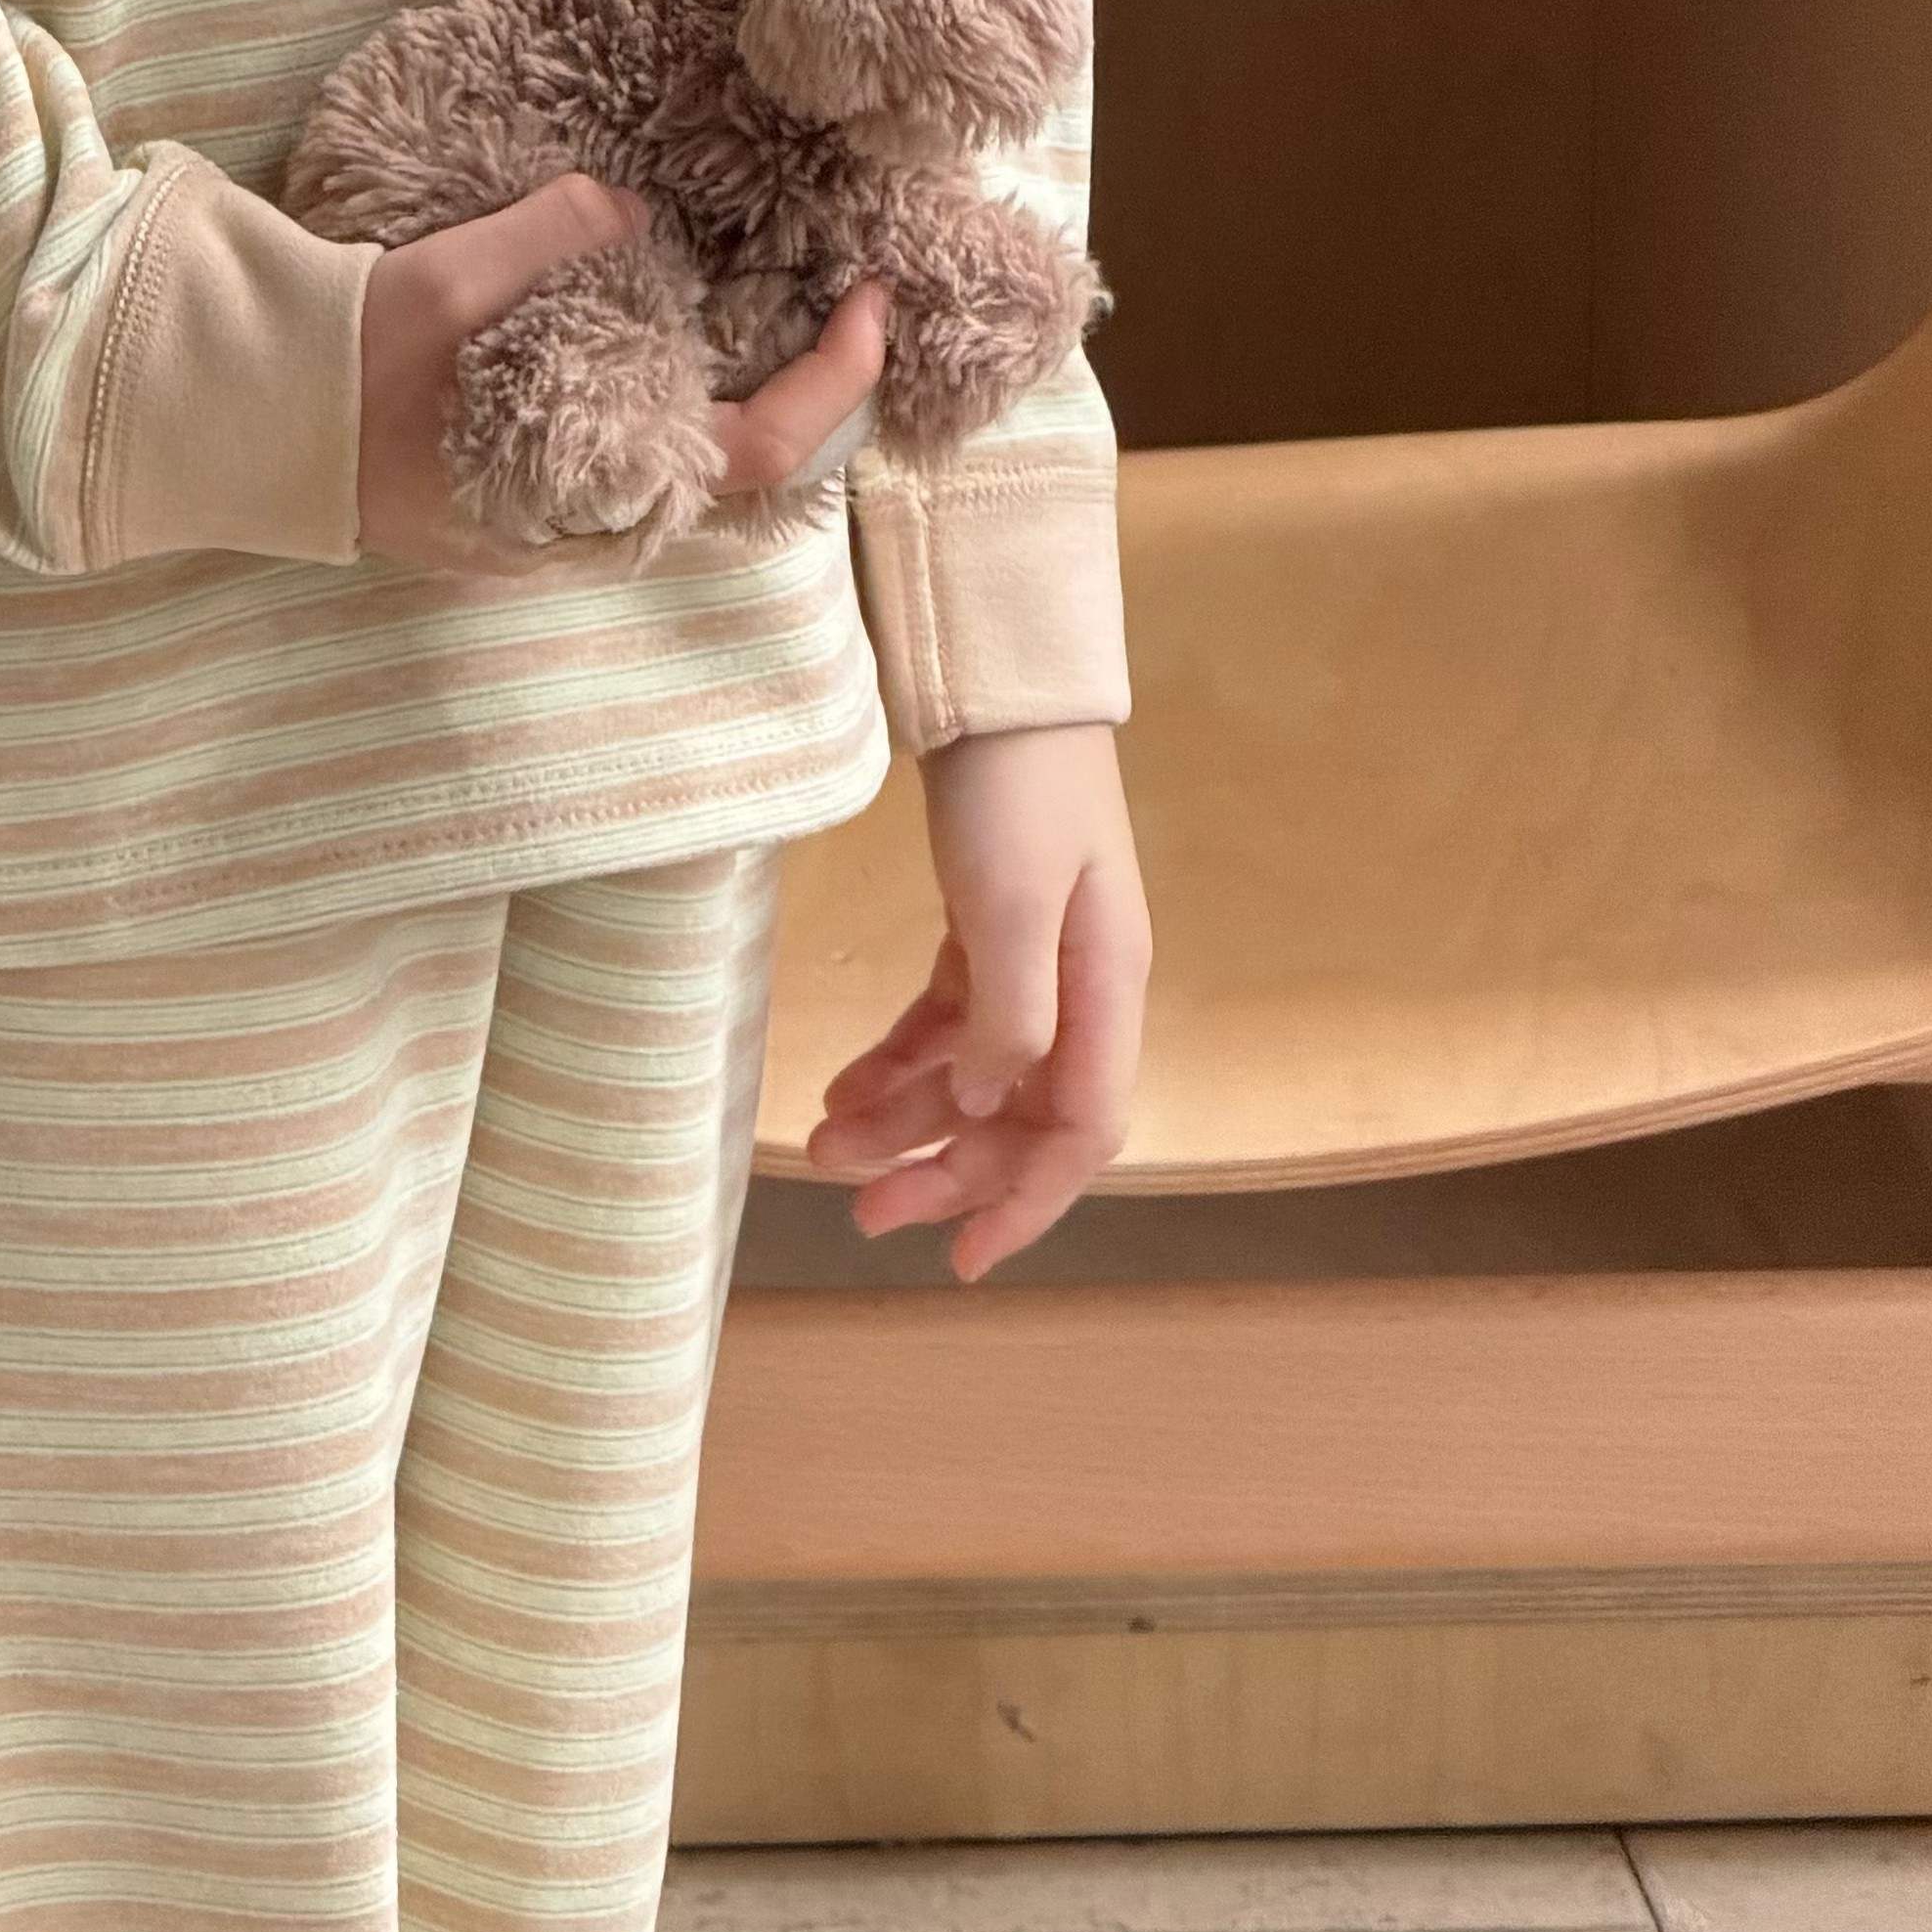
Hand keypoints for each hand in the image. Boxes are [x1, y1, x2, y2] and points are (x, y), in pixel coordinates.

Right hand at [359, 178, 889, 574]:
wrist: (248, 425)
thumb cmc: (348, 361)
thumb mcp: (452, 274)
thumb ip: (554, 232)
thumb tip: (632, 212)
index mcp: (594, 482)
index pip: (762, 450)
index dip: (836, 381)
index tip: (873, 302)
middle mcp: (588, 535)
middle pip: (744, 485)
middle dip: (806, 398)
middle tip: (834, 309)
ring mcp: (550, 540)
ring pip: (689, 487)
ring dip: (742, 411)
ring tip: (764, 322)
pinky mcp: (513, 525)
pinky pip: (632, 481)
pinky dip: (673, 421)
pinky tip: (663, 360)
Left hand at [803, 722, 1148, 1281]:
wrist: (997, 674)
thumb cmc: (1015, 786)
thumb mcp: (1009, 904)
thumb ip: (1010, 1017)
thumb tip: (986, 1105)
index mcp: (1107, 988)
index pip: (1080, 1130)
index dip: (1025, 1202)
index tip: (961, 1258)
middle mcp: (1079, 984)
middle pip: (1019, 1113)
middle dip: (945, 1170)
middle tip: (860, 1209)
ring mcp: (1034, 952)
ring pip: (973, 1071)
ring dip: (906, 1118)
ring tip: (825, 1146)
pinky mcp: (986, 921)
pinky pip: (945, 1017)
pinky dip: (899, 1056)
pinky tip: (845, 1085)